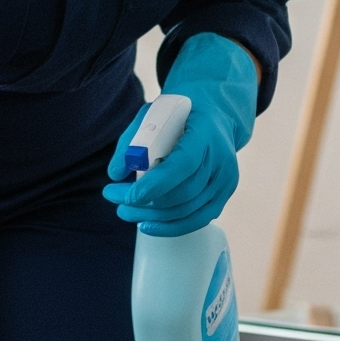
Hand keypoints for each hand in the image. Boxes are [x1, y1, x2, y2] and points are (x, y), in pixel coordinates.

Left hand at [102, 33, 257, 236]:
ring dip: (151, 215)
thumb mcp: (152, 115)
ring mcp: (226, 180)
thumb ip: (132, 141)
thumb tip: (116, 173)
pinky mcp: (223, 195)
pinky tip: (147, 225)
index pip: (183, 164)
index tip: (128, 196)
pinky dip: (170, 226)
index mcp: (206, 132)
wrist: (215, 115)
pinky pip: (197, 219)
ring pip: (186, 210)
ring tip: (124, 210)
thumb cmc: (180, 114)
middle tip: (113, 196)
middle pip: (183, 193)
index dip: (155, 185)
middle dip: (143, 202)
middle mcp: (222, 159)